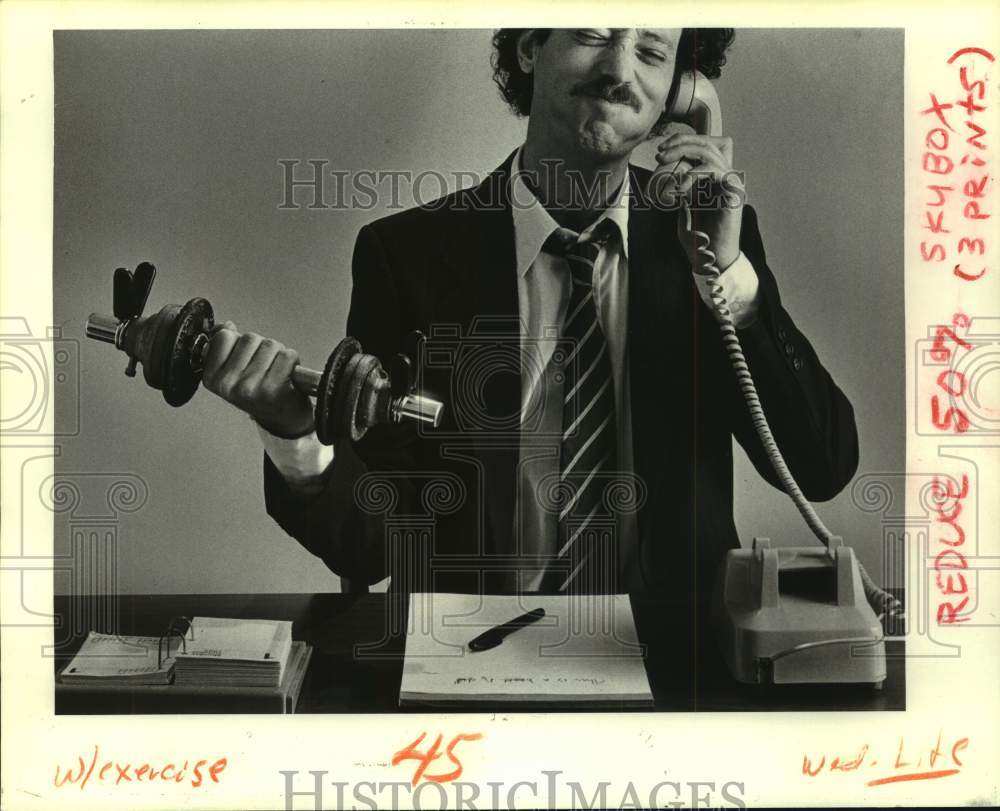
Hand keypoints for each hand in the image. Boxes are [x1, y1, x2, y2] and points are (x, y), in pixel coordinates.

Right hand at [201, 321, 314, 438]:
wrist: (282, 419)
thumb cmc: (259, 394)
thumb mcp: (233, 372)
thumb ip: (225, 346)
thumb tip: (226, 326)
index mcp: (213, 378)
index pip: (224, 336)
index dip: (239, 342)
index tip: (245, 358)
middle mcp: (229, 385)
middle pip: (250, 338)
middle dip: (261, 347)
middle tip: (264, 368)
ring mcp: (250, 387)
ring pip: (270, 344)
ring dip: (278, 354)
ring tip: (275, 372)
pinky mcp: (274, 388)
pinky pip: (287, 355)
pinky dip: (292, 361)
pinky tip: (287, 376)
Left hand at [653, 133, 744, 271]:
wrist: (711, 260)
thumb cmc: (697, 240)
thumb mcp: (683, 208)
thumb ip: (681, 190)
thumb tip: (671, 174)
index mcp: (715, 178)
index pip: (704, 146)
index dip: (684, 140)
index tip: (661, 149)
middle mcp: (726, 176)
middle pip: (707, 143)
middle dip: (681, 143)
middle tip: (660, 153)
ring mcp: (732, 182)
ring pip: (710, 153)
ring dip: (684, 154)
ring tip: (664, 164)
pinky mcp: (734, 191)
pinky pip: (714, 170)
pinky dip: (694, 176)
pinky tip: (680, 190)